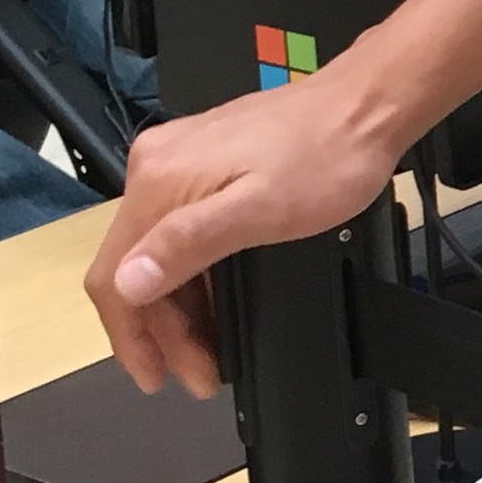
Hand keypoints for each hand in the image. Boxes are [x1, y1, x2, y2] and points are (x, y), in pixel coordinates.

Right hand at [86, 55, 405, 397]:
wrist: (369, 105)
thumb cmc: (326, 158)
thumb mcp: (260, 211)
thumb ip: (189, 244)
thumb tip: (128, 282)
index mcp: (159, 180)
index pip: (112, 277)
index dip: (131, 339)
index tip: (158, 378)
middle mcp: (158, 165)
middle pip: (136, 267)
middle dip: (164, 331)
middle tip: (200, 373)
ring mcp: (183, 160)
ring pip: (160, 251)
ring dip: (181, 306)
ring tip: (210, 350)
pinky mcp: (210, 160)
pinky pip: (183, 229)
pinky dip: (195, 272)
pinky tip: (218, 299)